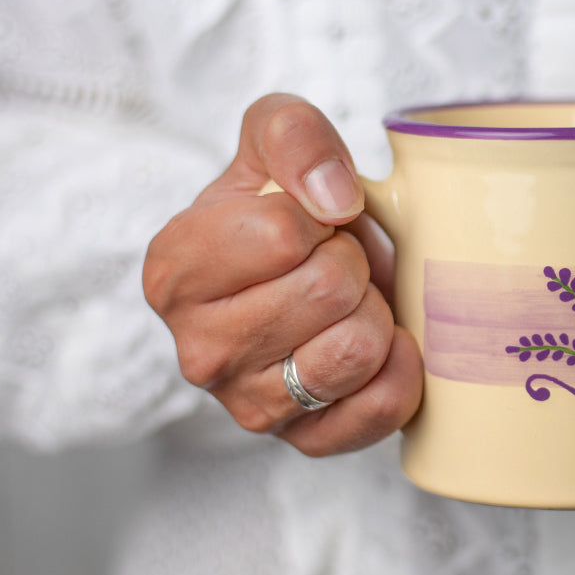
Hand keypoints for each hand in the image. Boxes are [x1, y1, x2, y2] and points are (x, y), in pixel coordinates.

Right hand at [143, 93, 421, 455]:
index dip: (320, 216)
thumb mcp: (276, 137)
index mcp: (174, 271)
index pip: (281, 234)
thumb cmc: (289, 206)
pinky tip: (381, 344)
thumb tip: (332, 197)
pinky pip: (382, 405)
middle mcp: (200, 350)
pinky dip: (401, 366)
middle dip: (352, 262)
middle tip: (336, 263)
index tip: (310, 222)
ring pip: (357, 349)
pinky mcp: (307, 442)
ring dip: (374, 311)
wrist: (316, 272)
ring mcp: (251, 406)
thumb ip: (291, 133)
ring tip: (350, 302)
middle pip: (328, 290)